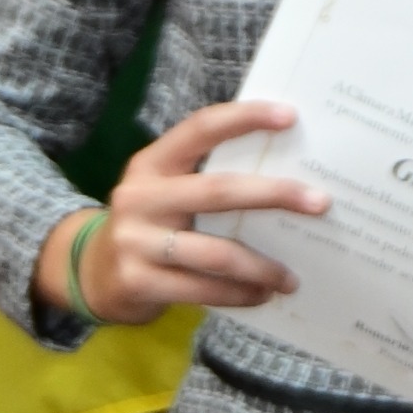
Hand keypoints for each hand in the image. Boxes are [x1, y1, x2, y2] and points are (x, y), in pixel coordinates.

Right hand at [34, 99, 329, 325]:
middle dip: (274, 195)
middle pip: (218, 191)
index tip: (290, 116)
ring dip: (262, 267)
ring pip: (216, 254)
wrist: (91, 275)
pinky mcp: (138, 281)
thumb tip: (288, 178)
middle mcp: (140, 197)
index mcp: (151, 164)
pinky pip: (203, 290)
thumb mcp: (167, 193)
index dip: (244, 118)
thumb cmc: (151, 227)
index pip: (199, 129)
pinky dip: (240, 295)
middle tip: (321, 202)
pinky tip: (263, 296)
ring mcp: (136, 241)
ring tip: (291, 279)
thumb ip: (207, 180)